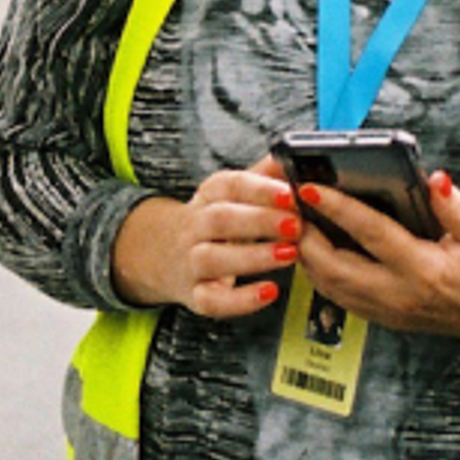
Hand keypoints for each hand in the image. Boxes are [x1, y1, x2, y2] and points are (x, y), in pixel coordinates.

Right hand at [112, 161, 301, 320]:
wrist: (163, 255)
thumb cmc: (214, 222)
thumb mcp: (232, 194)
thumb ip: (264, 177)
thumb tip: (294, 159)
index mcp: (208, 196)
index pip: (230, 185)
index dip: (260, 189)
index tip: (289, 194)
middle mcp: (194, 226)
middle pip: (220, 219)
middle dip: (260, 221)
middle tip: (295, 224)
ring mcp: (191, 262)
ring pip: (214, 258)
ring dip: (254, 256)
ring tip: (289, 254)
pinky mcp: (196, 295)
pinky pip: (213, 301)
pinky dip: (242, 300)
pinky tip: (270, 292)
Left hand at [289, 172, 459, 350]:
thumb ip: (454, 207)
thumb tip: (432, 178)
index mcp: (428, 271)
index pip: (371, 234)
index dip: (337, 209)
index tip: (310, 187)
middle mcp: (403, 296)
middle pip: (335, 268)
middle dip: (304, 236)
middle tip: (288, 205)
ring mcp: (394, 313)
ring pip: (332, 288)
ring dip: (308, 257)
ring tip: (295, 223)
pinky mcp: (392, 320)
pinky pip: (344, 299)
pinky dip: (324, 275)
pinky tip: (318, 251)